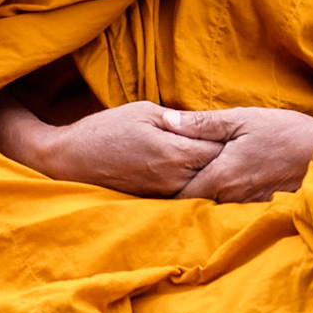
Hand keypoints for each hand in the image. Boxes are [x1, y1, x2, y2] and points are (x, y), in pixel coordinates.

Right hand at [35, 101, 226, 196]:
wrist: (71, 160)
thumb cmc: (106, 129)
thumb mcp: (143, 111)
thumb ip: (178, 120)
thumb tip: (206, 122)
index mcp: (173, 153)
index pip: (219, 150)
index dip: (231, 140)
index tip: (242, 132)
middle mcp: (174, 179)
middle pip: (216, 171)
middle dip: (229, 160)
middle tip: (241, 148)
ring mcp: (165, 194)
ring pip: (204, 187)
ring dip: (215, 175)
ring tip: (227, 163)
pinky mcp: (157, 201)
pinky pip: (187, 194)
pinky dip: (197, 184)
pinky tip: (200, 174)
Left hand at [166, 106, 312, 203]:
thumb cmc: (283, 131)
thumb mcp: (241, 119)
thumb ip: (202, 123)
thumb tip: (167, 121)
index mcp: (220, 177)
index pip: (177, 193)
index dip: (162, 185)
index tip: (153, 173)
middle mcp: (229, 198)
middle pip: (190, 204)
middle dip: (174, 192)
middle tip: (162, 176)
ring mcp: (244, 206)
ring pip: (208, 207)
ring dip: (195, 194)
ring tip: (184, 178)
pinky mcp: (257, 207)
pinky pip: (227, 207)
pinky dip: (216, 198)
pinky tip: (214, 184)